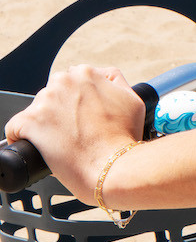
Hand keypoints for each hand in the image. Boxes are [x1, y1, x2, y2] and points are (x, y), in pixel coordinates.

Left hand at [4, 65, 145, 204]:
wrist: (112, 167)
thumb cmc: (123, 138)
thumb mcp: (133, 100)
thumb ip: (116, 81)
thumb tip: (103, 77)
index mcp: (86, 74)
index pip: (72, 80)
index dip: (78, 100)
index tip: (82, 116)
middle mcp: (63, 82)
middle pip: (53, 94)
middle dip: (60, 110)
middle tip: (75, 131)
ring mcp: (45, 102)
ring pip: (36, 110)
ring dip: (45, 124)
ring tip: (62, 142)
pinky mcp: (29, 122)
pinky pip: (14, 128)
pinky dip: (22, 138)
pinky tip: (37, 147)